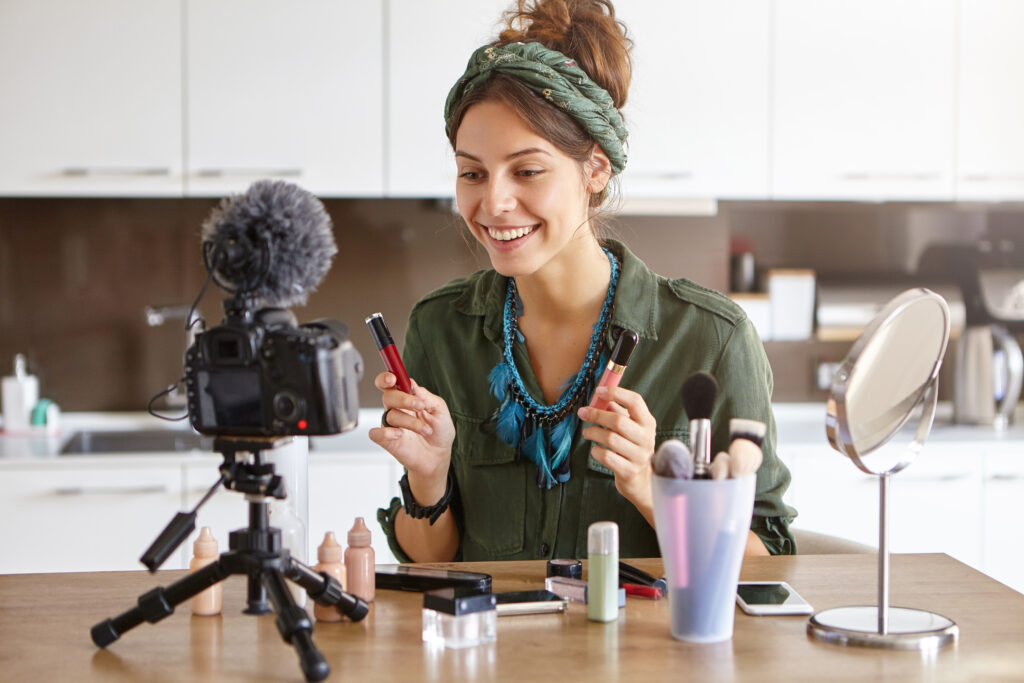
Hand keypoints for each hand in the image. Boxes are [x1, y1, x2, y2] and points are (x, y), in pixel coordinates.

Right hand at [368, 371, 454, 504]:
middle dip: (404, 399)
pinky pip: (376, 433)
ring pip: (390, 415)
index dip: (387, 377)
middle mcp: (396, 408)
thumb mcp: (439, 410)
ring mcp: (390, 424)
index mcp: (407, 397)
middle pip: (388, 395)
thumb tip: (411, 384)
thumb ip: (426, 396)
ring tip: (426, 431)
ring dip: (411, 422)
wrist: (439, 456)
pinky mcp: (387, 440)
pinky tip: (400, 435)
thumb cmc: (439, 431)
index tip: (393, 378)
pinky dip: (386, 433)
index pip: (390, 382)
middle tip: (419, 406)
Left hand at [577, 385, 656, 522]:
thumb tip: (599, 398)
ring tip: (587, 432)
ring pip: (610, 438)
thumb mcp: (630, 427)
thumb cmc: (632, 447)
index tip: (599, 391)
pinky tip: (595, 449)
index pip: (635, 401)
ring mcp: (639, 456)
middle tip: (583, 412)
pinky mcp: (629, 471)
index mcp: (647, 422)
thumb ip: (617, 411)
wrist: (642, 480)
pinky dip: (596, 450)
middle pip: (618, 421)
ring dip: (593, 432)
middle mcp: (646, 438)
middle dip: (597, 414)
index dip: (616, 393)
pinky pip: (606, 456)